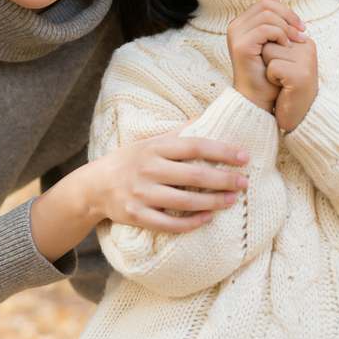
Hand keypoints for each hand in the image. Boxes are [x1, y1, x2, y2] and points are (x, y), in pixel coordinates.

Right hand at [84, 122, 249, 233]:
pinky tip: (208, 218)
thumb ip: (180, 132)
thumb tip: (210, 114)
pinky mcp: (136, 215)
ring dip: (213, 202)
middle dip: (224, 179)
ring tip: (232, 200)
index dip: (222, 151)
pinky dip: (191, 223)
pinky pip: (169, 224)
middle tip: (244, 182)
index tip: (244, 157)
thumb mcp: (151, 141)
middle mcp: (148, 169)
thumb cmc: (130, 160)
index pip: (195, 146)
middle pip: (194, 176)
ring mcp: (141, 194)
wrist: (94, 186)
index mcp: (155, 148)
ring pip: (185, 202)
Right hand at [227, 0, 305, 110]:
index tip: (301, 26)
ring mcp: (236, 35)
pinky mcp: (241, 46)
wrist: (259, 96)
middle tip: (302, 32)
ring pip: (267, 15)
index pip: (266, 3)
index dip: (286, 11)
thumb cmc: (268, 71)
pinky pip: (266, 29)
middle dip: (288, 17)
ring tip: (296, 41)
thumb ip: (273, 20)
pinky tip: (286, 46)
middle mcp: (235, 26)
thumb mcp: (273, 41)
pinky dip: (280, 35)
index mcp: (242, 23)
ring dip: (287, 27)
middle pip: (266, 5)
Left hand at [263, 36, 317, 131]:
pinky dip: (271, 77)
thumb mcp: (282, 58)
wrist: (296, 114)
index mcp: (304, 41)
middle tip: (279, 74)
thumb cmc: (284, 86)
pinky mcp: (300, 75)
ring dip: (268, 67)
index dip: (267, 50)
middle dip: (266, 57)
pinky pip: (272, 66)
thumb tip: (260, 24)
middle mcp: (308, 47)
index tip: (277, 64)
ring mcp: (306, 60)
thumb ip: (276, 41)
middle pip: (268, 39)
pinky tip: (282, 86)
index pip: (272, 29)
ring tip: (281, 79)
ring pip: (268, 50)